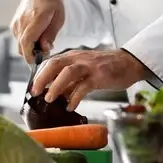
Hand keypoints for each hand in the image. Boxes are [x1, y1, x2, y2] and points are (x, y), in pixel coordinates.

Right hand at [10, 0, 64, 62]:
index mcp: (36, 18)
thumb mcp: (59, 19)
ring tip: (41, 43)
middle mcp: (23, 21)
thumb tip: (44, 49)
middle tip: (43, 53)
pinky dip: (26, 43)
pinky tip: (35, 38)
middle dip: (31, 54)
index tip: (36, 62)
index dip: (29, 55)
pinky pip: (18, 39)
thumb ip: (50, 35)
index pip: (27, 41)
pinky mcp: (13, 24)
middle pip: (21, 46)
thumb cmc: (52, 5)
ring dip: (29, 49)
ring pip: (19, 44)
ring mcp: (16, 23)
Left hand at [31, 49, 146, 110]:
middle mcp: (79, 58)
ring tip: (49, 99)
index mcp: (72, 57)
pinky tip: (70, 106)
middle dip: (43, 78)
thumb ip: (70, 82)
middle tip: (35, 92)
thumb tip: (55, 95)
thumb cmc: (106, 68)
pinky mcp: (100, 75)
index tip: (33, 88)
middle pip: (55, 64)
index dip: (40, 75)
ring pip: (68, 72)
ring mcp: (89, 66)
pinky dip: (75, 97)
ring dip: (56, 86)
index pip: (51, 62)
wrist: (129, 63)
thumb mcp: (84, 72)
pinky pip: (84, 86)